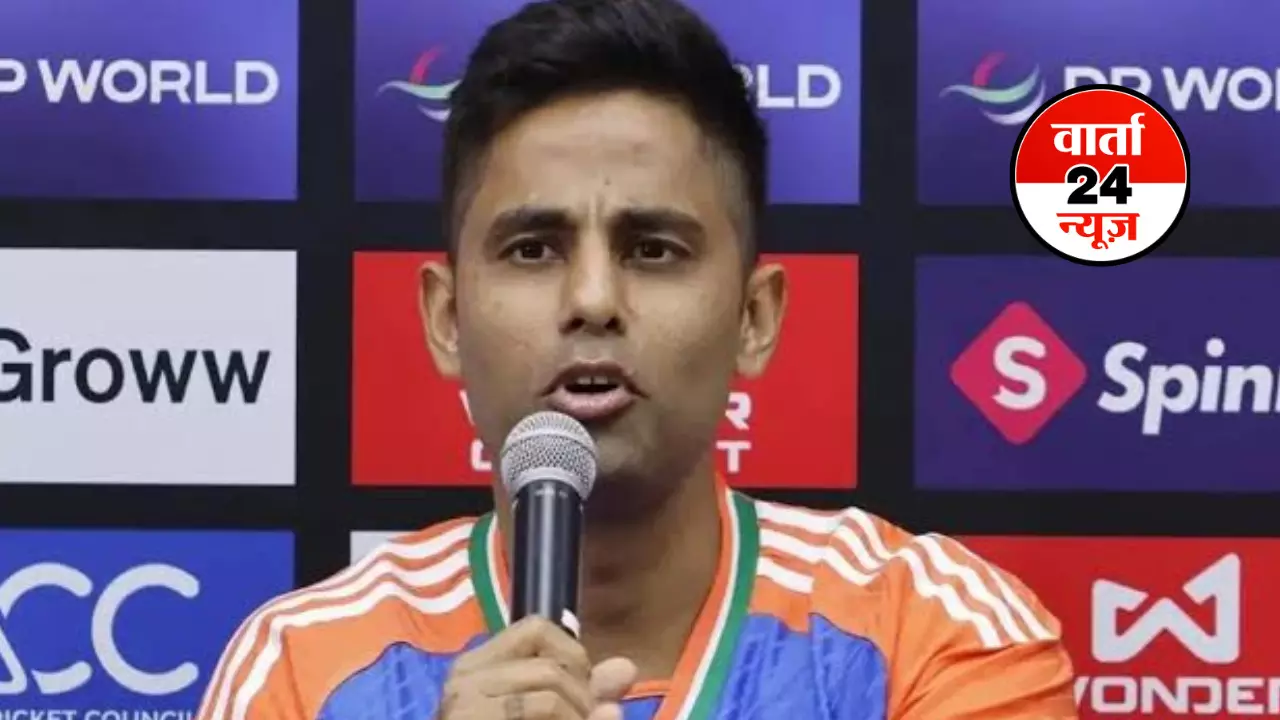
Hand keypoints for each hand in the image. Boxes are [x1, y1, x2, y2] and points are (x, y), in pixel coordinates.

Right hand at [438, 615, 637, 718]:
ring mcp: (463, 704)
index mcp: (476, 666)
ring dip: (580, 716)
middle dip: (584, 699)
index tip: (583, 694)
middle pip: (549, 665)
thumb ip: (586, 694)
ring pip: (549, 689)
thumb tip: (626, 667)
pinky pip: (542, 707)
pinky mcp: (472, 719)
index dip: (572, 656)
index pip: (535, 629)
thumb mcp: (553, 716)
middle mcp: (463, 678)